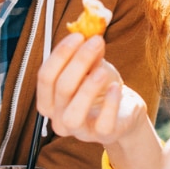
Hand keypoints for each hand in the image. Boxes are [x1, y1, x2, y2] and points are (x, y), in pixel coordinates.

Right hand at [36, 33, 161, 168]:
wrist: (124, 110)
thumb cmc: (101, 86)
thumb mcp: (92, 66)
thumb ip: (87, 53)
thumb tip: (88, 33)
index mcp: (49, 101)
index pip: (45, 77)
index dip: (59, 55)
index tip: (78, 35)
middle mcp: (59, 119)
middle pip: (61, 89)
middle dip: (78, 61)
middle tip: (96, 42)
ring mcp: (80, 131)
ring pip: (73, 113)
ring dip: (87, 88)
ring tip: (102, 69)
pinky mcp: (103, 135)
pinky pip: (103, 124)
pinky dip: (110, 104)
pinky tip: (116, 87)